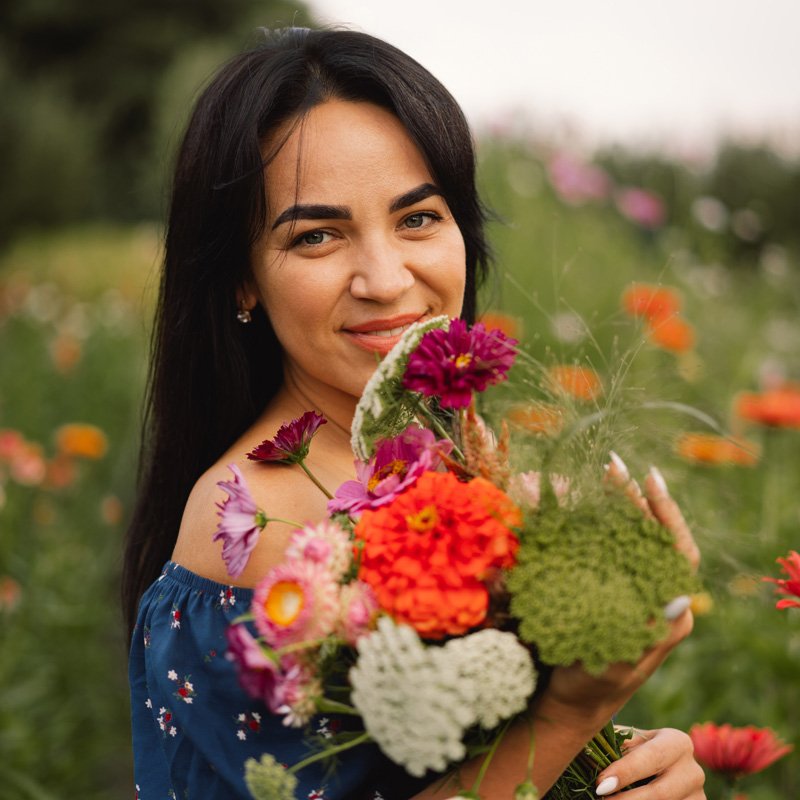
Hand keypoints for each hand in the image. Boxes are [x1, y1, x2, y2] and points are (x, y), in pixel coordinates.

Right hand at [546, 453, 698, 720]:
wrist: (566, 698)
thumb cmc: (592, 681)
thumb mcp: (621, 659)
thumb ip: (648, 630)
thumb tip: (684, 594)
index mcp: (669, 611)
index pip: (678, 550)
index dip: (666, 512)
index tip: (648, 476)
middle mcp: (653, 595)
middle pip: (651, 535)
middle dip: (632, 498)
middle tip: (610, 466)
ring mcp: (629, 590)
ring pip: (626, 537)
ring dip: (608, 506)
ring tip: (590, 478)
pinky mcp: (605, 589)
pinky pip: (602, 549)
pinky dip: (586, 524)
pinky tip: (569, 507)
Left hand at [594, 727, 705, 798]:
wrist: (663, 771)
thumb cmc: (637, 753)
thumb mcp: (631, 743)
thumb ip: (615, 744)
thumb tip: (588, 747)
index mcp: (677, 743)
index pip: (650, 758)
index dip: (625, 772)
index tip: (600, 784)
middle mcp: (693, 771)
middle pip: (660, 793)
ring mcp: (698, 797)